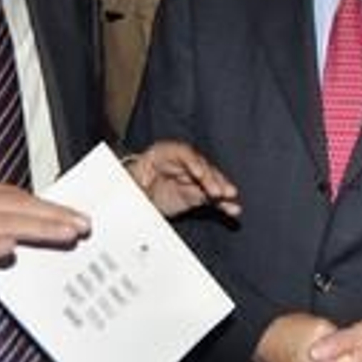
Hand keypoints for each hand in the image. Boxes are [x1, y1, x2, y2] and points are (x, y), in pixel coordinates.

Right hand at [0, 179, 89, 295]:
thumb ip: (6, 223)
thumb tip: (45, 230)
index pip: (26, 199)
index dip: (55, 208)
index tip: (81, 217)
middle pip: (22, 207)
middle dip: (56, 216)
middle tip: (84, 226)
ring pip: (6, 223)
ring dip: (38, 228)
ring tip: (65, 234)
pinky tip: (10, 249)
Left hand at [125, 141, 240, 218]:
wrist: (129, 199)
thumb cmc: (128, 186)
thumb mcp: (129, 185)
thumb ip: (137, 187)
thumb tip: (139, 191)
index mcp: (161, 153)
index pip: (181, 152)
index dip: (192, 162)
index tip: (199, 174)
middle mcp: (179, 164)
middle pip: (200, 166)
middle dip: (211, 178)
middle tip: (219, 191)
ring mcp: (190, 179)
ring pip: (210, 181)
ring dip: (221, 189)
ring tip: (231, 197)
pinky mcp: (195, 194)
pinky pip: (211, 198)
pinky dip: (222, 204)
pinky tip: (233, 209)